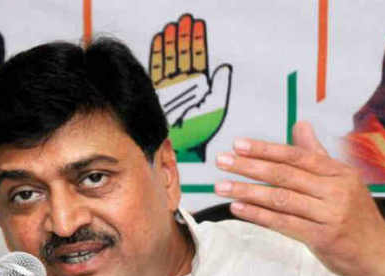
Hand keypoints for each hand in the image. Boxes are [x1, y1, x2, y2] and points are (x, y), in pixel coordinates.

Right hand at [149, 13, 231, 161]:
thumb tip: (225, 68)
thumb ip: (220, 86)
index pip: (198, 56)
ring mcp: (172, 85)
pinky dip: (159, 54)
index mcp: (200, 84)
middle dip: (183, 36)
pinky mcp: (161, 91)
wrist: (187, 146)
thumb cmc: (203, 130)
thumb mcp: (217, 106)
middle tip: (184, 20)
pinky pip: (159, 68)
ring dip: (172, 42)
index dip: (197, 40)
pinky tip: (160, 41)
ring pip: (171, 58)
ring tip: (172, 27)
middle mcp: (185, 82)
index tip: (197, 25)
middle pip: (184, 53)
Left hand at [214, 121, 384, 275]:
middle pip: (286, 174)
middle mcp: (336, 190)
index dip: (266, 149)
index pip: (298, 155)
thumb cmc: (356, 218)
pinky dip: (258, 215)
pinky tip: (239, 209)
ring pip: (282, 198)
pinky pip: (284, 223)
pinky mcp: (323, 238)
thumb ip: (318, 156)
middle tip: (222, 161)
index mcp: (339, 173)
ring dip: (248, 191)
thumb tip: (300, 125)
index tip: (239, 145)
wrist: (381, 256)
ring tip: (222, 187)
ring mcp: (330, 215)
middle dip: (249, 166)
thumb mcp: (343, 182)